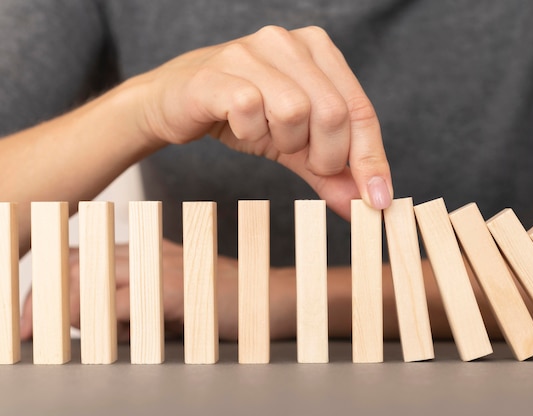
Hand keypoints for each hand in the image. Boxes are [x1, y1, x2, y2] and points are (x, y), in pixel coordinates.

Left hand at [19, 239, 296, 341]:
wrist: (274, 298)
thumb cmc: (228, 303)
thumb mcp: (176, 300)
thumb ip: (139, 305)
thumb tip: (98, 324)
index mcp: (148, 251)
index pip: (87, 257)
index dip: (53, 281)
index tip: (31, 311)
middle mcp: (150, 252)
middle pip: (79, 264)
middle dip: (43, 295)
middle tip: (23, 327)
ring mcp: (162, 268)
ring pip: (91, 280)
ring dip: (57, 307)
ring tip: (36, 332)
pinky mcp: (175, 290)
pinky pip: (120, 303)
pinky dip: (91, 318)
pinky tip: (78, 333)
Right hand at [129, 25, 392, 216]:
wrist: (176, 103)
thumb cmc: (241, 114)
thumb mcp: (295, 144)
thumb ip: (329, 170)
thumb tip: (365, 204)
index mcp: (318, 50)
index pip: (360, 109)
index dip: (371, 158)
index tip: (376, 199)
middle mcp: (288, 42)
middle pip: (333, 113)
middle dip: (325, 155)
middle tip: (304, 161)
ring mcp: (250, 51)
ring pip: (294, 112)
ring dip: (284, 141)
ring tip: (266, 135)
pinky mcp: (217, 71)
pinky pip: (250, 110)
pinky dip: (249, 132)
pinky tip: (238, 126)